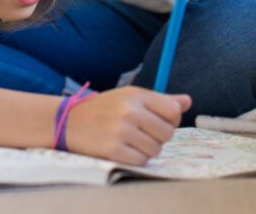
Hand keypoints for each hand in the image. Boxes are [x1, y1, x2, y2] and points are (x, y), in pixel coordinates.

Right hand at [65, 86, 191, 165]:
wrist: (68, 122)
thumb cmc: (104, 109)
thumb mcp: (130, 97)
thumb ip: (160, 100)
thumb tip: (188, 101)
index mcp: (135, 95)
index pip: (174, 111)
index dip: (171, 120)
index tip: (159, 121)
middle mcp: (129, 111)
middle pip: (167, 133)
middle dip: (158, 136)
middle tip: (142, 133)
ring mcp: (121, 131)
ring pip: (156, 149)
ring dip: (147, 149)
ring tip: (131, 140)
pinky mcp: (113, 150)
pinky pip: (142, 161)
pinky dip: (136, 159)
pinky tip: (123, 149)